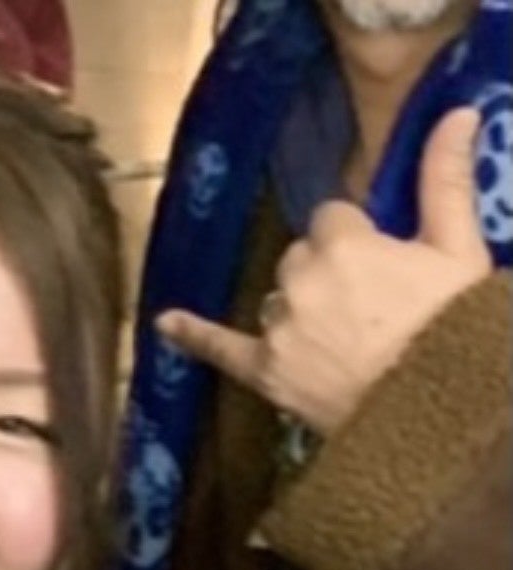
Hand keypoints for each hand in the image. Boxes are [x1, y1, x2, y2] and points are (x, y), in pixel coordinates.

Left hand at [157, 107, 490, 434]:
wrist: (438, 404)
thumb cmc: (454, 324)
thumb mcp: (458, 248)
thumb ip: (444, 179)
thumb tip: (456, 111)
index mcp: (340, 244)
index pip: (329, 220)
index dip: (353, 240)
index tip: (377, 262)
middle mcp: (298, 281)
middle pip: (298, 260)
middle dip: (325, 274)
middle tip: (368, 307)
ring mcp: (277, 328)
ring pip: (275, 301)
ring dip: (297, 309)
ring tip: (340, 337)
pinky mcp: (266, 371)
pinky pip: (221, 349)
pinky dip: (193, 336)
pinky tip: (165, 323)